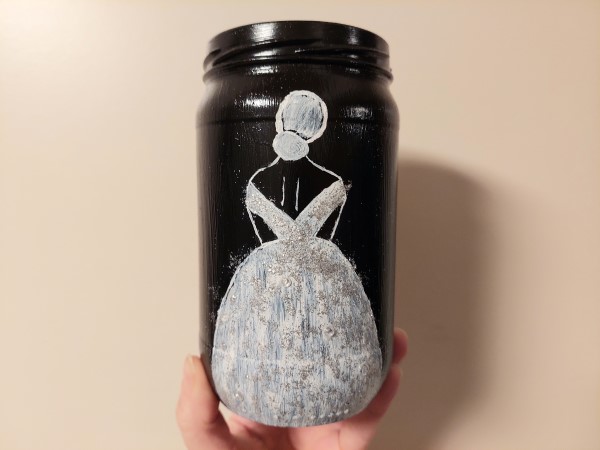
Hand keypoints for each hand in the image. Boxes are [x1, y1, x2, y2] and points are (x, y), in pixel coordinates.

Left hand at [176, 328, 407, 449]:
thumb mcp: (210, 445)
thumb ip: (196, 411)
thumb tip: (192, 362)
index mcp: (264, 397)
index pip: (280, 354)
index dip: (294, 327)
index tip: (302, 299)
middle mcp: (298, 403)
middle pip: (328, 361)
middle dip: (348, 334)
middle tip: (358, 306)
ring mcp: (325, 421)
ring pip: (357, 382)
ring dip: (377, 356)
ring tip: (387, 333)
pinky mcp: (346, 443)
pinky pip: (369, 417)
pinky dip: (384, 393)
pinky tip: (391, 370)